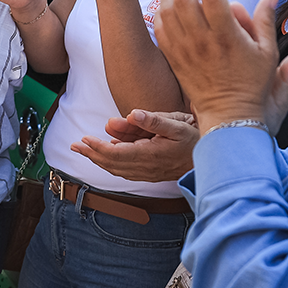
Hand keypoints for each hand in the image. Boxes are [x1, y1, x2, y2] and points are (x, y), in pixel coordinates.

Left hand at [71, 109, 197, 182]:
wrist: (212, 159)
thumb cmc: (195, 138)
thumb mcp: (178, 124)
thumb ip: (154, 119)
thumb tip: (133, 113)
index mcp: (150, 154)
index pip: (116, 154)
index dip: (97, 147)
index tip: (83, 139)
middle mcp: (147, 167)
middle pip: (112, 164)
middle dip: (91, 154)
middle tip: (74, 145)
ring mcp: (148, 172)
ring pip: (117, 169)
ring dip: (98, 159)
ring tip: (84, 149)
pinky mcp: (151, 173)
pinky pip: (126, 171)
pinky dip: (112, 163)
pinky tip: (108, 154)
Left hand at [153, 0, 287, 133]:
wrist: (229, 115)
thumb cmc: (252, 85)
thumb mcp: (268, 53)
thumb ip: (266, 21)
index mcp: (227, 37)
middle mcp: (203, 42)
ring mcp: (185, 50)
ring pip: (167, 10)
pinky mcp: (174, 58)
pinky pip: (160, 28)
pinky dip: (162, 10)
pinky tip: (170, 4)